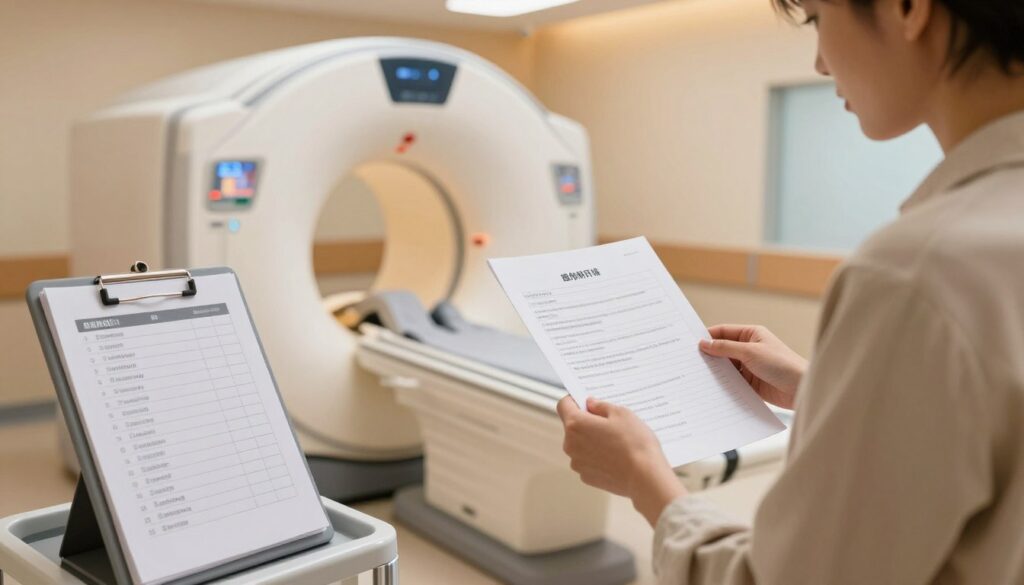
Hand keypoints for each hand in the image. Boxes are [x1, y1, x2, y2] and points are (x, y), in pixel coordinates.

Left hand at [557, 396, 685, 525]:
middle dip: (587, 422)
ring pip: (580, 444)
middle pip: (572, 426)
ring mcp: (577, 463)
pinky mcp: (586, 477)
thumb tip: (590, 404)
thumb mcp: (621, 413)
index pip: (563, 405)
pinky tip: (615, 457)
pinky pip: (588, 461)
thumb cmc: (635, 443)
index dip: (575, 400)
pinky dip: (597, 457)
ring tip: (616, 442)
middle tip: (609, 423)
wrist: (645, 477)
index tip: (588, 402)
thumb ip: (601, 406)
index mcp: (575, 424)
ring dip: (592, 440)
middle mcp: (570, 444)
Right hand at [699, 324, 806, 409]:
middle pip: (723, 350)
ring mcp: (749, 366)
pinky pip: (732, 381)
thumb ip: (725, 348)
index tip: (691, 344)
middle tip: (690, 361)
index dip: (708, 336)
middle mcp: (749, 349)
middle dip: (709, 355)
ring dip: (715, 371)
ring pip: (726, 367)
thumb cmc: (782, 364)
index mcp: (751, 334)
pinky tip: (711, 387)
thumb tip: (704, 343)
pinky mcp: (750, 383)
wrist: (801, 389)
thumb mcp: (750, 352)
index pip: (724, 332)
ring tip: (698, 376)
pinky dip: (723, 384)